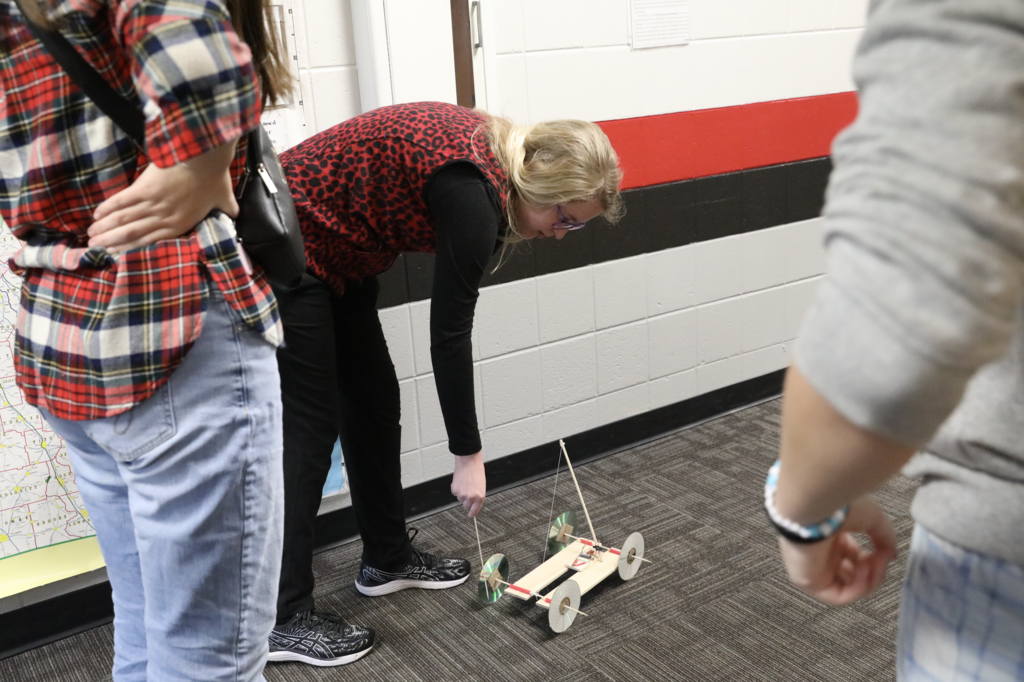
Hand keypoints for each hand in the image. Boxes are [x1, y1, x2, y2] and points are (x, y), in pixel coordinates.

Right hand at [88, 139, 239, 251]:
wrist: (205, 157)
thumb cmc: (215, 178)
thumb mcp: (224, 200)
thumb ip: (227, 212)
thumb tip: (235, 217)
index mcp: (181, 225)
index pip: (152, 242)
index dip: (132, 250)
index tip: (117, 255)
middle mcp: (164, 219)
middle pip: (132, 235)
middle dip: (112, 243)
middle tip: (96, 248)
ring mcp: (152, 205)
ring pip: (123, 221)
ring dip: (105, 229)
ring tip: (91, 235)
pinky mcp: (143, 189)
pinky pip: (121, 202)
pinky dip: (108, 209)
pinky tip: (97, 215)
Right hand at [452, 451, 485, 517]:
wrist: (469, 462)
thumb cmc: (476, 471)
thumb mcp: (481, 486)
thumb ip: (478, 496)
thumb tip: (473, 503)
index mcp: (480, 496)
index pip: (475, 510)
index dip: (472, 514)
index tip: (470, 515)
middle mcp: (471, 497)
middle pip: (466, 505)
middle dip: (467, 500)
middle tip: (468, 490)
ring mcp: (462, 494)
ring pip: (460, 498)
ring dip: (462, 492)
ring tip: (465, 483)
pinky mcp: (454, 490)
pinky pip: (455, 493)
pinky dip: (456, 488)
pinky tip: (460, 481)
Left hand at [778, 495, 897, 604]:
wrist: (814, 505)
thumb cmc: (840, 506)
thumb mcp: (872, 517)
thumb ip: (884, 537)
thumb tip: (892, 554)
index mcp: (830, 535)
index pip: (852, 555)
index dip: (872, 558)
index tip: (884, 551)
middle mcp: (820, 552)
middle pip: (850, 573)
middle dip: (872, 570)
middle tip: (880, 559)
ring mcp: (813, 567)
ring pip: (846, 587)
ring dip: (867, 581)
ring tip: (873, 565)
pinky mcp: (808, 581)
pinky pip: (837, 595)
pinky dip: (857, 589)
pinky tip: (864, 571)